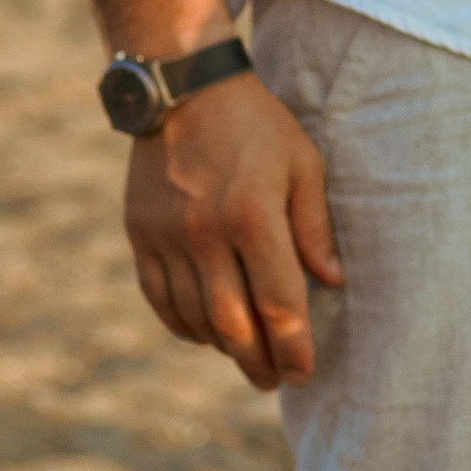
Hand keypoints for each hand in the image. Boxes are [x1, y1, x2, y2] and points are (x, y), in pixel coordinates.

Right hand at [125, 72, 342, 390]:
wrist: (182, 88)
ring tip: (245, 358)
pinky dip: (183, 325)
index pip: (279, 304)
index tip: (303, 373)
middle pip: (233, 325)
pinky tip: (204, 335)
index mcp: (254, 217)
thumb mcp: (303, 163)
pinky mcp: (139, 235)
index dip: (293, 348)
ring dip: (222, 348)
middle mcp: (205, 234)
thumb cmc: (256, 124)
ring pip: (193, 318)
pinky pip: (159, 298)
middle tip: (273, 382)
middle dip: (258, 363)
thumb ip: (314, 226)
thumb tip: (331, 282)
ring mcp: (166, 238)